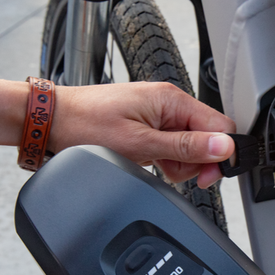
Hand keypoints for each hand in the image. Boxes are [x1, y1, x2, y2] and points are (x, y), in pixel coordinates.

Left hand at [0, 79, 234, 187]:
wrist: (52, 122)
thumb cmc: (86, 125)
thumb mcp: (140, 144)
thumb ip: (185, 147)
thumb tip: (223, 146)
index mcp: (172, 99)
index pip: (220, 125)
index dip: (219, 153)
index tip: (208, 175)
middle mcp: (168, 103)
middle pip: (206, 137)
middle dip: (196, 161)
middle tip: (175, 173)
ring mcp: (157, 114)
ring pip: (189, 145)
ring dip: (178, 163)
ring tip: (153, 165)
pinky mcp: (148, 125)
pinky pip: (171, 146)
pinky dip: (165, 160)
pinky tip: (149, 163)